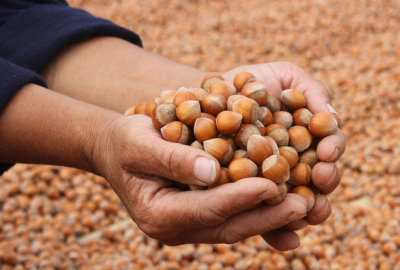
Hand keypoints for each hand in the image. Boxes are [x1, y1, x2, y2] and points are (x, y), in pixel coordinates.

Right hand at [91, 115, 308, 248]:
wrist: (116, 149)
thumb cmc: (125, 141)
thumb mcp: (139, 142)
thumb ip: (171, 158)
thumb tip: (210, 172)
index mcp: (157, 213)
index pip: (207, 209)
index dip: (240, 199)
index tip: (271, 185)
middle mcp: (174, 228)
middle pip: (227, 226)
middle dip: (266, 217)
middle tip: (304, 205)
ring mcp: (186, 225)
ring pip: (233, 225)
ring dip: (268, 216)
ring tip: (303, 205)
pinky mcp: (197, 215)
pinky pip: (231, 216)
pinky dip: (256, 209)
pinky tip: (281, 199)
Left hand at [222, 61, 345, 248]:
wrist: (210, 95)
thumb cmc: (250, 83)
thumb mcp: (286, 75)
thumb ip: (313, 91)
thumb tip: (334, 118)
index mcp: (309, 139)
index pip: (328, 148)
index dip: (332, 149)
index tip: (328, 150)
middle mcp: (296, 163)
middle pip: (319, 177)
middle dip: (325, 178)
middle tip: (322, 176)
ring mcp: (273, 181)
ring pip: (297, 200)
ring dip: (307, 208)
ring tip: (308, 209)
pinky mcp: (249, 196)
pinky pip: (264, 214)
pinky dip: (276, 228)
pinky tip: (285, 237)